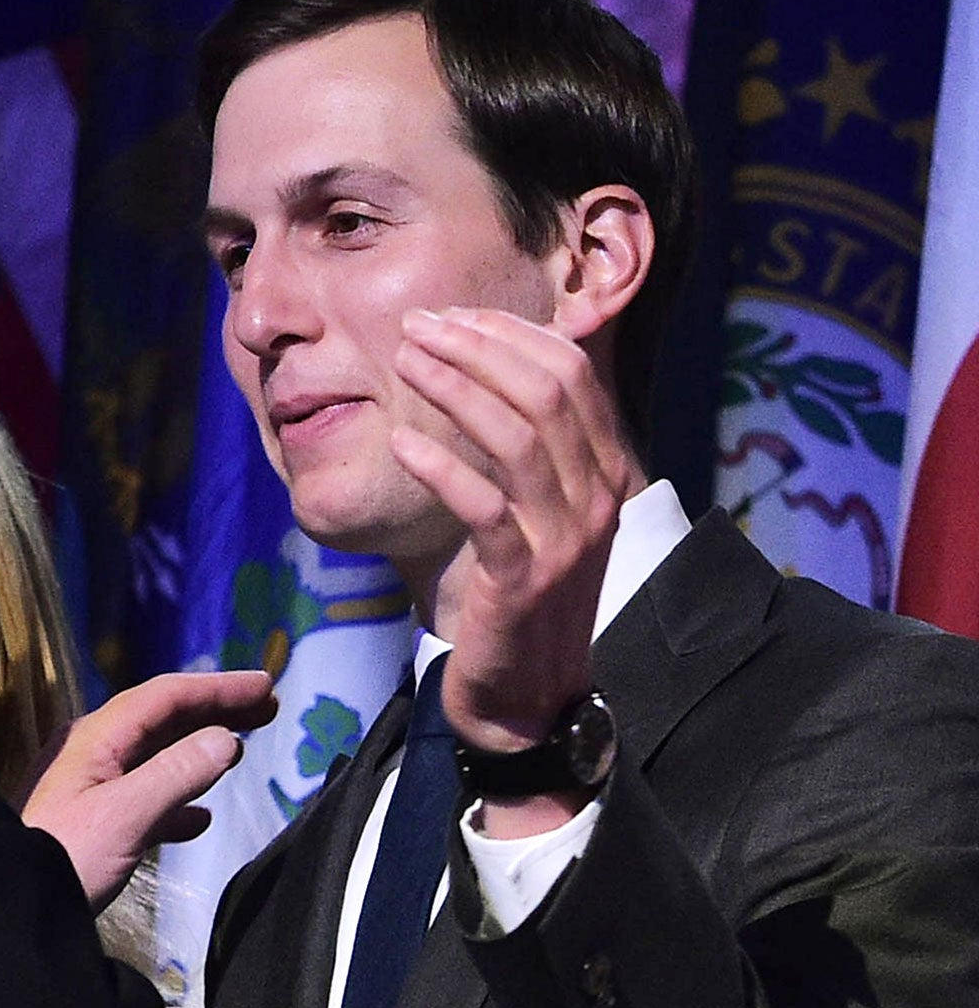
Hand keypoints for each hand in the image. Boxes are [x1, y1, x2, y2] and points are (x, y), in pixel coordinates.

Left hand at [18, 670, 275, 908]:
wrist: (4, 907)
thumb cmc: (63, 857)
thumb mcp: (124, 816)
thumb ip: (176, 776)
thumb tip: (226, 739)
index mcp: (96, 737)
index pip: (164, 696)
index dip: (217, 688)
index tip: (265, 685)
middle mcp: (91, 751)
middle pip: (161, 719)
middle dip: (213, 710)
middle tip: (267, 707)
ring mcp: (87, 786)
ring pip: (153, 755)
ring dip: (199, 749)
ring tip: (243, 748)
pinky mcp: (88, 823)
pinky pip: (143, 797)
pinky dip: (176, 799)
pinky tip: (200, 818)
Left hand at [390, 307, 637, 798]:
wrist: (528, 692)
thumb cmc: (518, 588)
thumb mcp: (535, 506)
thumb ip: (524, 442)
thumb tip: (480, 363)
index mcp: (605, 469)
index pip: (572, 373)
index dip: (511, 332)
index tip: (452, 314)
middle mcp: (598, 496)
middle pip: (545, 392)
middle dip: (476, 346)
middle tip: (415, 326)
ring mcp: (566, 539)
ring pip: (516, 438)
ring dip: (454, 388)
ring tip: (403, 362)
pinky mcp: (524, 578)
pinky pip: (483, 507)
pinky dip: (440, 465)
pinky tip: (402, 441)